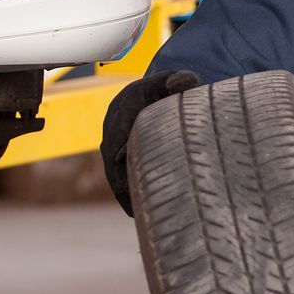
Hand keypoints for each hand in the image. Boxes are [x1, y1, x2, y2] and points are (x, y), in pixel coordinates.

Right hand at [101, 68, 200, 214]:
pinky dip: (123, 190)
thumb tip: (182, 82)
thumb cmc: (172, 87)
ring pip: (111, 167)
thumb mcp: (178, 80)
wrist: (156, 89)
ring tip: (135, 214)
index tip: (130, 170)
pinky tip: (136, 210)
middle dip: (121, 178)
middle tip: (134, 204)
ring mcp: (111, 136)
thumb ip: (182, 80)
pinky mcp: (114, 150)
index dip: (124, 149)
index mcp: (127, 101)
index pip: (122, 127)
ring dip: (121, 190)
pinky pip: (115, 172)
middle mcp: (113, 120)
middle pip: (112, 153)